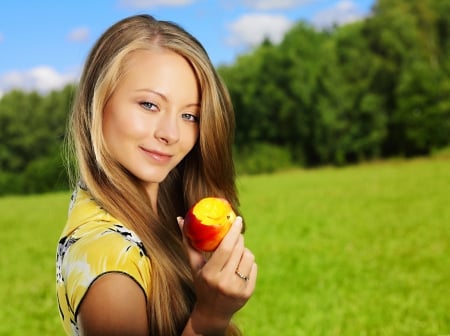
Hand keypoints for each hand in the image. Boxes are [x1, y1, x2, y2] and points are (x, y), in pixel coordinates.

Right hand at [177, 216, 257, 333]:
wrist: (212, 312)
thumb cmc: (202, 283)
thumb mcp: (194, 266)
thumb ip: (188, 243)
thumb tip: (179, 219)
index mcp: (209, 274)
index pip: (226, 248)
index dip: (233, 232)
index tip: (237, 219)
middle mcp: (224, 282)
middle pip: (239, 250)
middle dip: (239, 238)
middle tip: (236, 234)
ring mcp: (237, 288)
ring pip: (249, 257)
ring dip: (244, 250)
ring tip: (236, 253)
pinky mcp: (248, 292)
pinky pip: (253, 267)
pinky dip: (248, 262)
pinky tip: (239, 267)